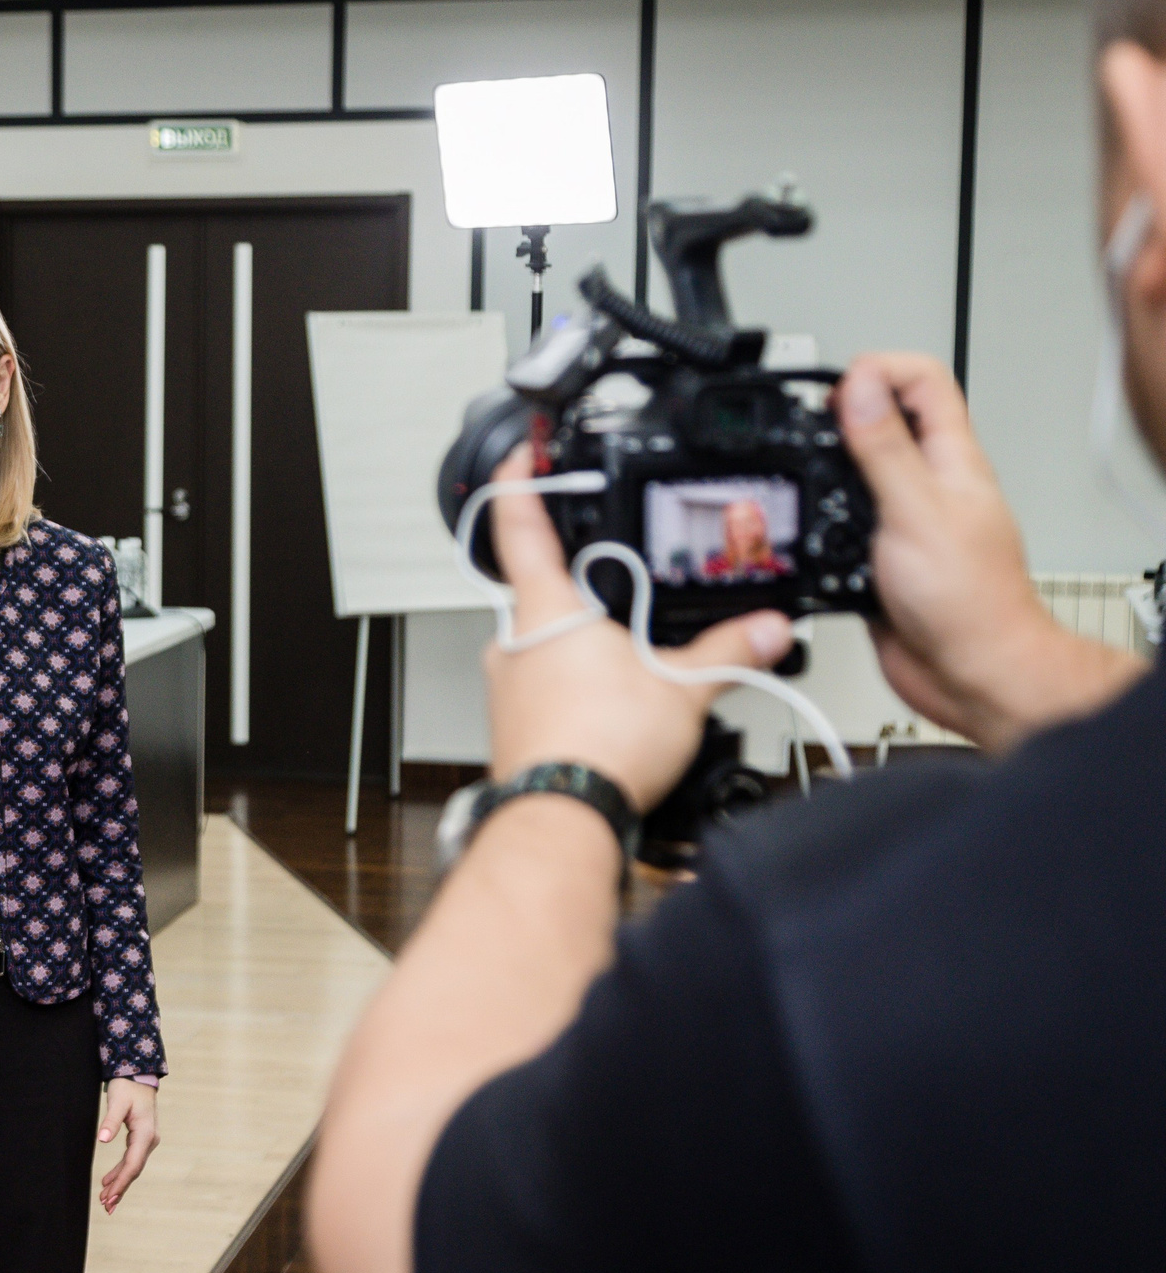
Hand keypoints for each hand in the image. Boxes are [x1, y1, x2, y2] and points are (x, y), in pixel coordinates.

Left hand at [97, 1079, 157, 1214]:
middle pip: (134, 1170)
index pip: (132, 1164)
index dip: (121, 1182)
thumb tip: (102, 1140)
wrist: (139, 1076)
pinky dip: (120, 1172)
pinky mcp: (141, 1139)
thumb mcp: (117, 1101)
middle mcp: (149, 1140)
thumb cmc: (128, 1087)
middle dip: (120, 1189)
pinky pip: (131, 1160)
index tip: (109, 1197)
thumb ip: (110, 1121)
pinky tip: (109, 1182)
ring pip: (132, 1167)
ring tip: (106, 1200)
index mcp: (145, 1134)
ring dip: (119, 1184)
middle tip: (106, 1207)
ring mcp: (146, 1141)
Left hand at [483, 448, 795, 809]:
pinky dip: (575, 681)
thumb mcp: (681, 688)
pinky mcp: (513, 722)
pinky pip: (543, 683)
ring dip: (582, 638)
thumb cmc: (599, 749)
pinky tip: (611, 703)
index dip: (523, 481)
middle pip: (539, 585)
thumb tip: (766, 630)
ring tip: (630, 657)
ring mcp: (506, 682)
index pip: (520, 524)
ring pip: (543, 639)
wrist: (562, 818)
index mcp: (544, 609)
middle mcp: (512, 641)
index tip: (526, 454)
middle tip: (623, 582)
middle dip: (584, 581)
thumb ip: (730, 652)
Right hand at [834, 353, 1144, 751]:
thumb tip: (860, 387)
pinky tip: (802, 528)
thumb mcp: (917, 510)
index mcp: (950, 459)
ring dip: (823, 467)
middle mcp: (927, 484)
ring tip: (797, 468)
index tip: (835, 390)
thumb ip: (885, 448)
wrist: (968, 672)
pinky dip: (814, 523)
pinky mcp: (876, 558)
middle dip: (840, 412)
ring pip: (856, 473)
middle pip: (883, 420)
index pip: (922, 380)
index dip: (877, 369)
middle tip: (805, 425)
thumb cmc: (968, 600)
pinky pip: (839, 527)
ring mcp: (901, 520)